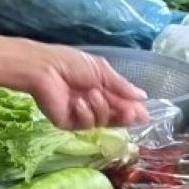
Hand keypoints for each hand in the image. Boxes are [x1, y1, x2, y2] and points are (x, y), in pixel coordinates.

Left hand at [22, 45, 149, 130]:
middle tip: (129, 112)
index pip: (122, 104)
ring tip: (92, 93)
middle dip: (124, 115)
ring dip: (101, 108)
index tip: (144, 114)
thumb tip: (143, 97)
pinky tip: (78, 103)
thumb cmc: (71, 63)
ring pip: (102, 122)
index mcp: (101, 89)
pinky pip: (85, 125)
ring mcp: (81, 115)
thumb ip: (121, 86)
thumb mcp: (101, 70)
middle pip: (115, 117)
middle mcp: (93, 103)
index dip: (133, 110)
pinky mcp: (68, 123)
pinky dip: (85, 114)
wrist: (44, 68)